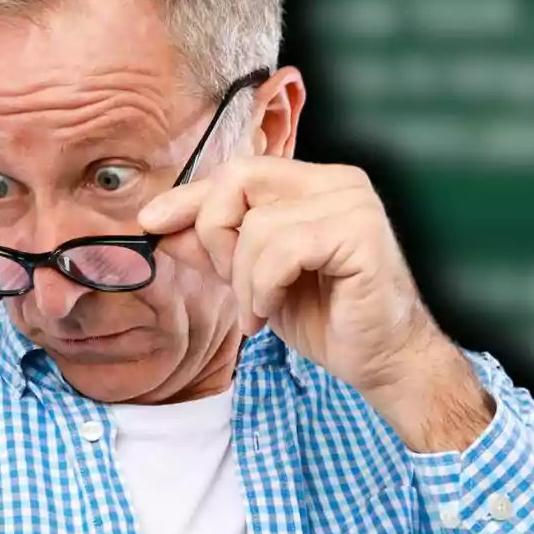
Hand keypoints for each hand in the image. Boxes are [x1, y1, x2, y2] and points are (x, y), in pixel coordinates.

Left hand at [138, 156, 492, 450]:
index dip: (189, 197)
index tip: (151, 223)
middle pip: (239, 181)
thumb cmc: (326, 318)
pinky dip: (265, 287)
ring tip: (258, 311)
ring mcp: (353, 204)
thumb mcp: (253, 277)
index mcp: (314, 183)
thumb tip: (159, 225)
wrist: (382, 361)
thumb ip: (215, 246)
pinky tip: (273, 311)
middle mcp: (338, 182)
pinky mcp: (360, 234)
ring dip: (244, 281)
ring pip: (257, 225)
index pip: (237, 172)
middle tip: (228, 282)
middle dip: (216, 237)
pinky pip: (282, 250)